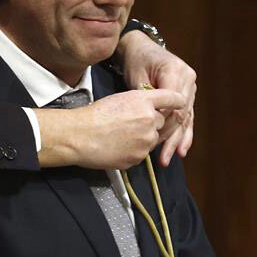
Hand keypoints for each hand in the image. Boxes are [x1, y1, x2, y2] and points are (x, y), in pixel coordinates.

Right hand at [35, 89, 184, 169]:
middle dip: (152, 123)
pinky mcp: (139, 157)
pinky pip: (142, 154)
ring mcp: (146, 140)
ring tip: (121, 136)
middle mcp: (150, 119)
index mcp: (144, 100)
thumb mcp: (119, 99)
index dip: (177, 102)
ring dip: (143, 138)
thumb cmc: (93, 116)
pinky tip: (117, 146)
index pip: (173, 98)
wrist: (79, 136)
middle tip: (132, 124)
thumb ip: (141, 103)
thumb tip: (152, 111)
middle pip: (163, 122)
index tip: (177, 105)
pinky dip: (133, 151)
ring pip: (153, 139)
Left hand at [116, 31, 196, 165]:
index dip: (163, 122)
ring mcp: (191, 87)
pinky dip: (184, 134)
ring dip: (178, 139)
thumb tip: (152, 120)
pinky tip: (181, 151)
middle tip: (160, 155)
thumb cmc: (136, 62)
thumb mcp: (137, 77)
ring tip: (169, 157)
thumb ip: (146, 97)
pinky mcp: (188, 94)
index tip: (151, 136)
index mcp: (176, 71)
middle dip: (171, 136)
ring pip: (186, 118)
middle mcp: (188, 79)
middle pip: (181, 113)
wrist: (141, 49)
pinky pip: (188, 117)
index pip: (172, 103)